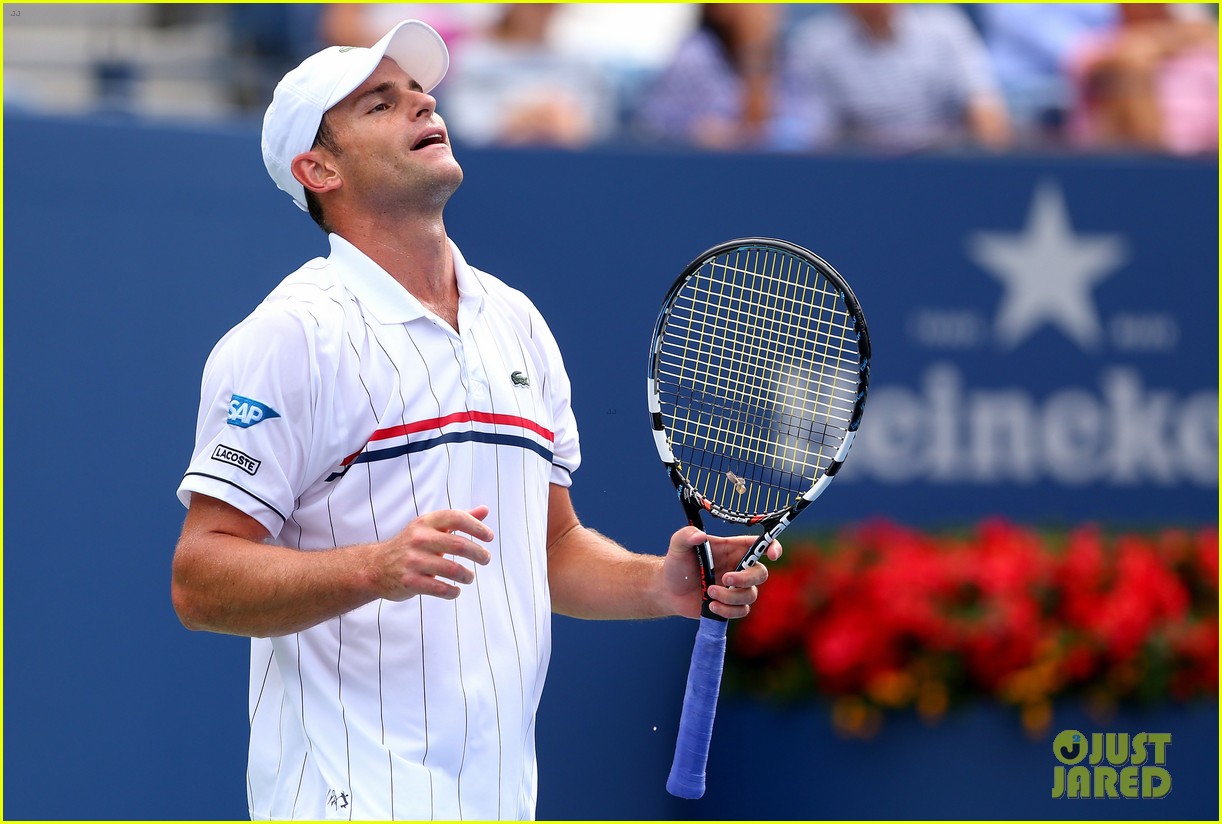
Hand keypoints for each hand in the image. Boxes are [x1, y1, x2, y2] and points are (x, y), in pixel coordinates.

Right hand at [368, 506, 493, 600]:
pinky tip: (456, 590)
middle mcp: (419, 539)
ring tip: (469, 577)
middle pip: (459, 544)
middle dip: (478, 553)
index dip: (476, 526)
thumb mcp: (431, 527)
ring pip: (452, 569)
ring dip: (467, 575)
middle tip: (486, 559)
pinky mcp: (409, 581)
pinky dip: (453, 591)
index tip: (489, 537)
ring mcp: (413, 561)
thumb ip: (458, 519)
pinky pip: (439, 588)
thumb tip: (485, 510)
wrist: (375, 567)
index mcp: (426, 523)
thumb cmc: (411, 545)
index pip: (456, 518)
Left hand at [661, 527, 781, 619]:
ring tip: (709, 592)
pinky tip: (711, 605)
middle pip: (761, 574)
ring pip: (751, 595)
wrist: (667, 590)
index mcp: (732, 549)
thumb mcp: (678, 545)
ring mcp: (736, 588)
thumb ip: (686, 535)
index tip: (772, 555)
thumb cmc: (676, 563)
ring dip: (731, 596)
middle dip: (746, 578)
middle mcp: (738, 568)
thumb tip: (700, 536)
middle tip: (725, 579)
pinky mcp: (731, 605)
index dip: (773, 547)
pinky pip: (742, 611)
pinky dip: (728, 610)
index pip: (760, 545)